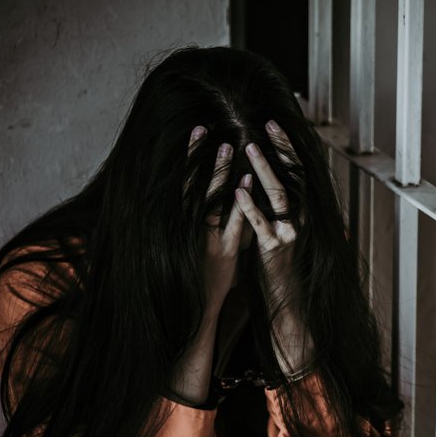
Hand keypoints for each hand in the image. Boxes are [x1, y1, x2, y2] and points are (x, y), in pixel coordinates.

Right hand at [193, 126, 248, 317]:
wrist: (200, 306)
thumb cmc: (203, 272)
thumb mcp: (203, 241)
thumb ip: (209, 220)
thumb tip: (215, 198)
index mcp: (190, 222)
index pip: (188, 184)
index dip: (191, 159)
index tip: (196, 134)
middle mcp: (196, 227)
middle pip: (195, 186)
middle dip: (199, 158)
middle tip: (202, 129)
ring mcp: (210, 238)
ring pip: (213, 200)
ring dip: (219, 174)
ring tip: (226, 147)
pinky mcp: (225, 251)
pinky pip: (234, 223)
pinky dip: (240, 202)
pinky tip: (247, 183)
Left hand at [234, 120, 313, 374]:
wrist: (290, 303)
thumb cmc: (284, 267)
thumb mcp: (286, 232)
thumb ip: (283, 209)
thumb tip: (278, 183)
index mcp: (301, 212)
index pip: (297, 172)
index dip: (287, 147)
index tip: (275, 124)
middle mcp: (299, 219)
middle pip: (292, 176)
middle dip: (281, 149)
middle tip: (268, 124)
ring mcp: (287, 233)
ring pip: (278, 195)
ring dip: (263, 170)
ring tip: (249, 147)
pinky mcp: (273, 250)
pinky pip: (261, 225)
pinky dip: (250, 207)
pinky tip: (237, 189)